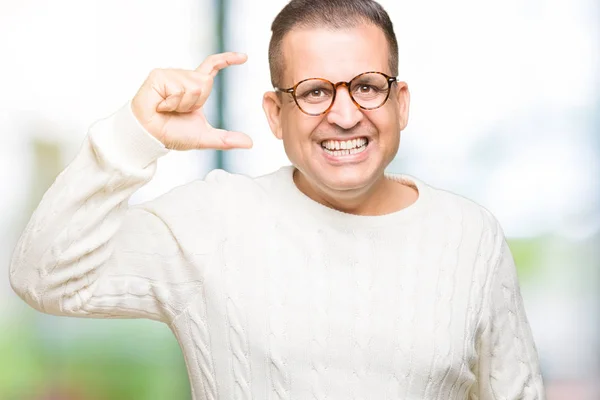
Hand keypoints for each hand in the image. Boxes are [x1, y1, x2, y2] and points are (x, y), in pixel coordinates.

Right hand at [131, 52, 251, 150]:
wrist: (150, 137)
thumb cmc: (172, 134)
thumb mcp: (204, 137)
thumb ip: (226, 139)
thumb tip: (250, 143)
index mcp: (194, 86)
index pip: (213, 68)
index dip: (228, 60)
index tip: (245, 57)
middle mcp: (183, 77)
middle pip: (206, 82)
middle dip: (196, 102)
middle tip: (178, 111)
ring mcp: (170, 74)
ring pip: (193, 86)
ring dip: (183, 104)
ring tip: (168, 108)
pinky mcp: (158, 76)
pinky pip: (178, 89)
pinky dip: (172, 103)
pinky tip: (160, 105)